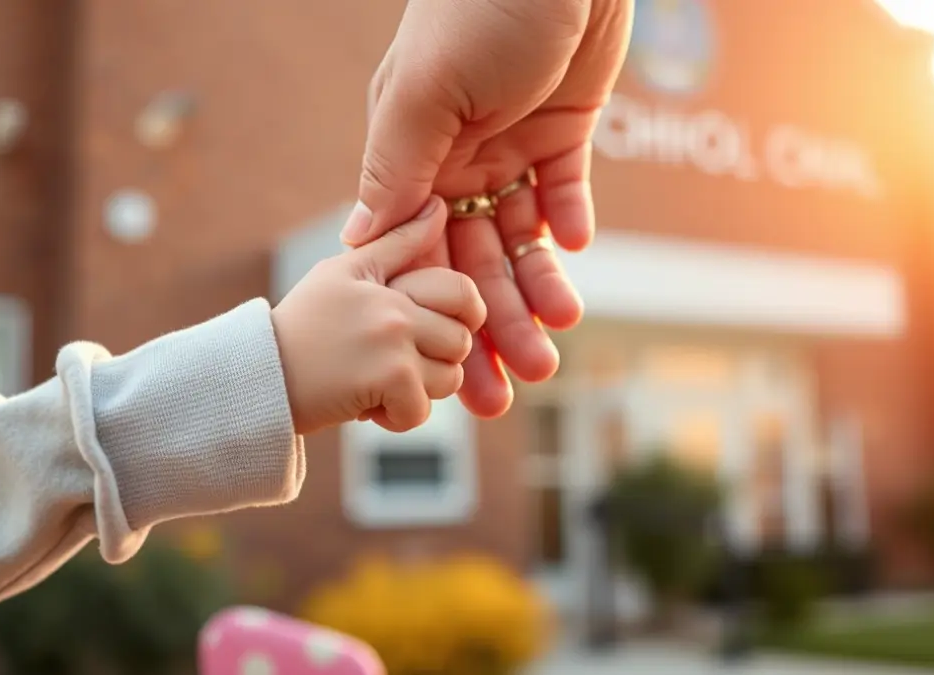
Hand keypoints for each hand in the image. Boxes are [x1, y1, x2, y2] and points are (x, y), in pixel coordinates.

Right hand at [272, 198, 485, 434]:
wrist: (257, 377)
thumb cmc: (301, 325)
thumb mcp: (343, 272)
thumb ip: (394, 242)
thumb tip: (437, 206)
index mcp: (388, 280)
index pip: (462, 291)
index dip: (463, 317)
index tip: (435, 332)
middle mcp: (396, 307)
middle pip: (460, 341)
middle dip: (436, 360)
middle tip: (396, 363)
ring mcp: (396, 344)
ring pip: (449, 379)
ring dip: (418, 392)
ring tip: (378, 383)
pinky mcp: (391, 382)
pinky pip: (422, 411)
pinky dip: (396, 418)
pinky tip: (365, 405)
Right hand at [344, 0, 633, 418]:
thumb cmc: (476, 8)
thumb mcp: (424, 92)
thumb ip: (394, 168)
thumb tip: (359, 244)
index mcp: (413, 157)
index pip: (421, 257)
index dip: (435, 320)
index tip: (448, 380)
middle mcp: (457, 160)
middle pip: (474, 263)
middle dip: (490, 327)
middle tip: (511, 388)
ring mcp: (510, 146)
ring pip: (522, 240)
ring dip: (537, 291)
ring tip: (557, 337)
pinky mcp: (562, 130)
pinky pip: (564, 191)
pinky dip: (568, 223)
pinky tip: (574, 255)